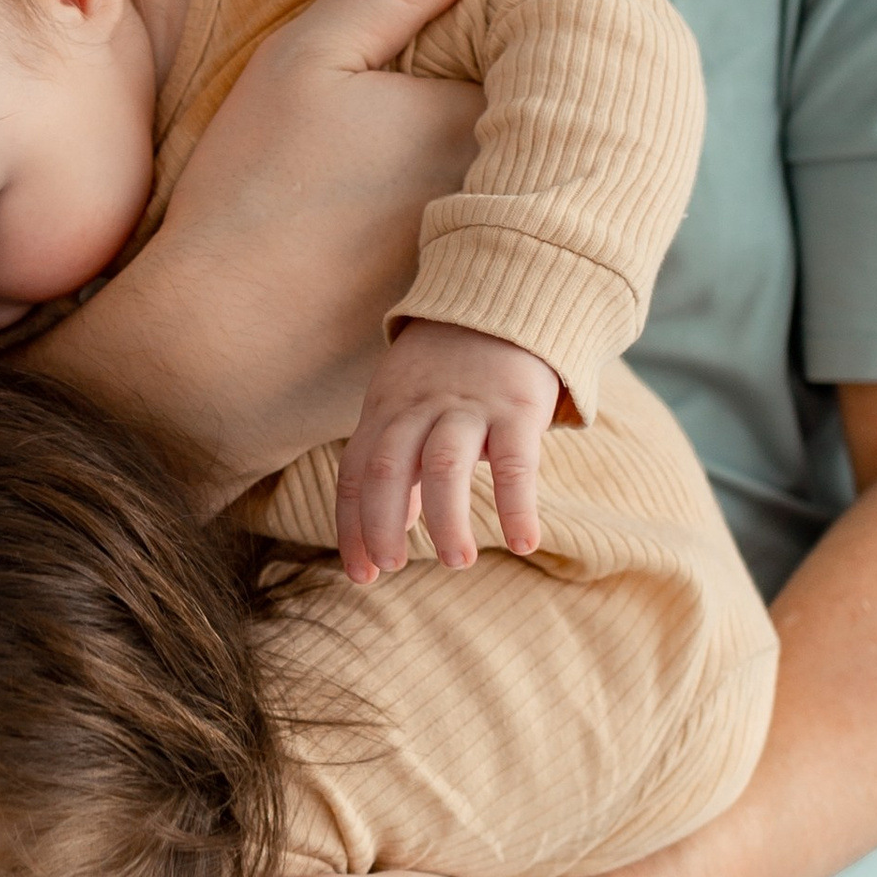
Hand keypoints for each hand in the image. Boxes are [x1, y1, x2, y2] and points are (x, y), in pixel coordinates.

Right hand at [28, 0, 498, 496]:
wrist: (211, 356)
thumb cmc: (250, 197)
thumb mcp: (305, 60)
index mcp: (488, 121)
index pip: (538, 54)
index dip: (501, 36)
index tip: (457, 33)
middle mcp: (522, 200)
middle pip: (543, 132)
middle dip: (507, 109)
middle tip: (421, 110)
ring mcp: (510, 276)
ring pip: (527, 200)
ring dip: (502, 178)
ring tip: (409, 174)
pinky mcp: (486, 339)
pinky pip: (509, 271)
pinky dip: (486, 249)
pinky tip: (407, 243)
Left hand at [336, 322, 559, 579]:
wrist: (505, 302)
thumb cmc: (448, 370)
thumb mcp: (407, 405)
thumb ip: (397, 462)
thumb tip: (391, 527)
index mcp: (385, 411)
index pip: (355, 473)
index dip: (352, 526)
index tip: (360, 574)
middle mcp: (418, 408)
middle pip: (386, 467)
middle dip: (381, 522)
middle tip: (390, 566)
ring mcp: (467, 406)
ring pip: (444, 465)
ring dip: (445, 519)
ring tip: (455, 562)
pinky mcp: (517, 406)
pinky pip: (516, 461)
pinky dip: (517, 505)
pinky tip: (523, 543)